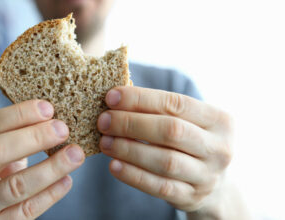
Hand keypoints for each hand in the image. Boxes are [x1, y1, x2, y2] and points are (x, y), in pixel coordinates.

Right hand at [0, 100, 84, 219]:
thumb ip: (6, 137)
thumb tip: (50, 115)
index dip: (18, 115)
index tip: (47, 107)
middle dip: (33, 137)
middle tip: (62, 128)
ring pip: (16, 186)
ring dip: (51, 167)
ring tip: (75, 154)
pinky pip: (27, 210)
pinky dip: (51, 194)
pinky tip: (67, 180)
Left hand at [97, 87, 232, 212]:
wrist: (214, 185)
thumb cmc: (190, 142)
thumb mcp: (188, 122)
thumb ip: (160, 110)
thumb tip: (115, 100)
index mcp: (219, 120)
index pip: (176, 103)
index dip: (140, 99)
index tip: (111, 97)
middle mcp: (219, 148)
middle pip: (170, 131)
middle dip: (131, 123)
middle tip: (103, 121)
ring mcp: (208, 176)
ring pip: (165, 160)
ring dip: (129, 149)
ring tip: (105, 142)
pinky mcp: (192, 197)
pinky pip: (159, 187)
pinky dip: (133, 175)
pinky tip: (114, 165)